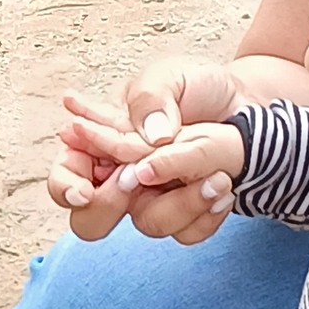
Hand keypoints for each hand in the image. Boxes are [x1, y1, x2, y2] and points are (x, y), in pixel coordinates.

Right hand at [49, 58, 250, 243]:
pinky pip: (186, 232)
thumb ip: (149, 99)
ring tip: (212, 175)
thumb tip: (151, 137)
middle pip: (90, 220)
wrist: (244, 100)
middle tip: (138, 178)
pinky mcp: (185, 211)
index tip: (85, 190)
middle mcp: (119, 177)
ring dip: (177, 203)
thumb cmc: (197, 86)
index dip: (66, 188)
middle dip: (109, 207)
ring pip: (147, 225)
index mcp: (99, 142)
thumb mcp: (167, 76)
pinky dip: (205, 213)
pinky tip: (222, 187)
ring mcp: (152, 198)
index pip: (64, 176)